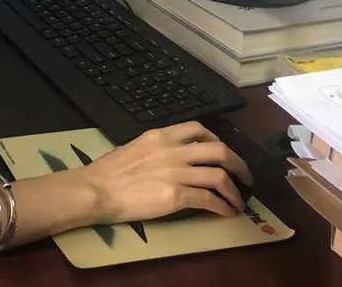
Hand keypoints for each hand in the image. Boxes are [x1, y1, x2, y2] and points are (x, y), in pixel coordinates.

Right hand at [81, 121, 252, 223]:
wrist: (97, 189)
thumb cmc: (108, 172)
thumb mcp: (134, 147)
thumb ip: (155, 150)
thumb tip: (169, 159)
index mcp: (161, 136)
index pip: (198, 129)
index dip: (217, 140)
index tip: (223, 152)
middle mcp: (172, 150)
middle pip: (218, 150)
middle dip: (238, 164)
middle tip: (245, 176)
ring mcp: (176, 172)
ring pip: (219, 176)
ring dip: (234, 191)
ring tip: (239, 201)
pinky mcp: (175, 195)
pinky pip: (208, 199)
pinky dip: (223, 206)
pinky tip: (225, 212)